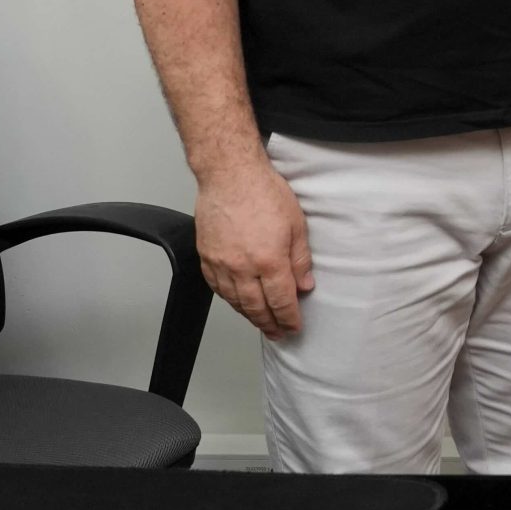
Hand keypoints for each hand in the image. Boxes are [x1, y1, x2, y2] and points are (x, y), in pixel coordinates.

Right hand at [194, 159, 312, 339]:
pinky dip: (229, 300)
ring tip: (261, 323)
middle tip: (279, 334)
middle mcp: (242, 268)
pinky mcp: (206, 257)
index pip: (281, 301)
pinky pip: (217, 288)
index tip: (294, 327)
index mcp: (268, 260)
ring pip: (235, 301)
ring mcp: (220, 264)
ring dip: (249, 315)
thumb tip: (305, 285)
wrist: (230, 176)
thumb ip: (300, 260)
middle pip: (256, 307)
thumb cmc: (264, 193)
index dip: (289, 318)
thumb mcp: (297, 224)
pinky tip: (238, 302)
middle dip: (269, 324)